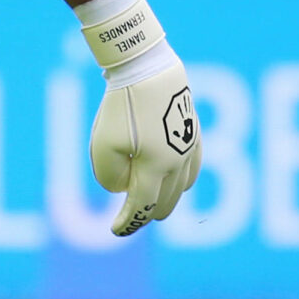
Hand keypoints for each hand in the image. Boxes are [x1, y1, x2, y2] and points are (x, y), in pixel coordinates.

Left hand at [89, 53, 200, 236]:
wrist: (149, 68)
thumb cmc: (122, 106)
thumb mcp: (102, 144)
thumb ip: (109, 176)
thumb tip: (123, 189)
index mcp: (156, 168)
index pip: (141, 207)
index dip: (128, 223)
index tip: (115, 230)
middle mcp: (178, 163)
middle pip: (164, 203)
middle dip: (146, 214)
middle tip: (129, 218)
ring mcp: (190, 148)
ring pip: (181, 188)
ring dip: (164, 199)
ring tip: (148, 201)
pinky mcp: (195, 133)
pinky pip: (193, 169)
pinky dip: (180, 182)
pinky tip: (172, 180)